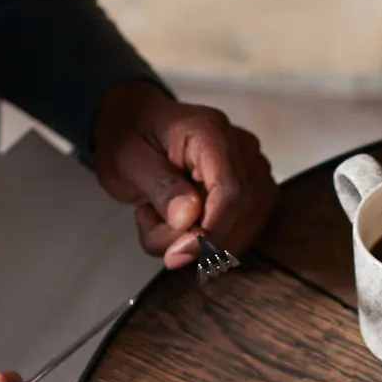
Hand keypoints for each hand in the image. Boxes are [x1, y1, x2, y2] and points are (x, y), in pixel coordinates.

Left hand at [92, 81, 274, 269]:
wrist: (137, 127)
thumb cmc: (130, 136)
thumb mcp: (128, 159)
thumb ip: (159, 187)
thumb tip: (189, 217)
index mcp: (210, 132)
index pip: (230, 191)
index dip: (209, 231)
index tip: (178, 253)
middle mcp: (242, 151)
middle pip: (240, 216)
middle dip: (196, 240)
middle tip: (152, 226)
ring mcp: (254, 173)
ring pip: (243, 231)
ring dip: (198, 242)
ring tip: (161, 217)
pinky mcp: (254, 196)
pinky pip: (240, 235)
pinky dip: (207, 243)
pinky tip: (180, 223)